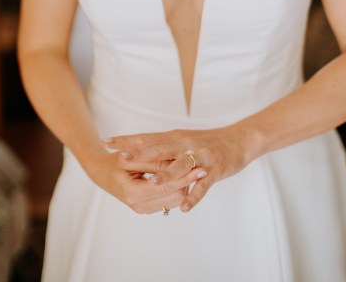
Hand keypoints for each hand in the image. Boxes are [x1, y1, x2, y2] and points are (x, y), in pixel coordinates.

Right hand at [83, 147, 203, 214]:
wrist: (101, 172)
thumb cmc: (114, 162)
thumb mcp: (131, 157)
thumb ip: (153, 161)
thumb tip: (177, 161)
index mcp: (133, 193)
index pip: (166, 187)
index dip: (184, 178)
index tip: (200, 168)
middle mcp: (139, 205)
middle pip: (174, 197)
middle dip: (188, 183)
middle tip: (202, 168)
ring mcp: (143, 208)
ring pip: (174, 200)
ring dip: (184, 186)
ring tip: (195, 170)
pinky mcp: (148, 205)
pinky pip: (169, 200)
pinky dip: (177, 189)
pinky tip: (184, 177)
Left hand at [102, 123, 252, 212]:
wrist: (239, 139)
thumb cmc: (208, 141)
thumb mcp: (184, 139)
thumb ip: (164, 145)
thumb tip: (140, 148)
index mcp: (175, 137)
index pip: (147, 138)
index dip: (127, 140)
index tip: (106, 142)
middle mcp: (185, 144)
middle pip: (159, 149)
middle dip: (139, 155)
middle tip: (120, 159)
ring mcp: (200, 157)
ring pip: (180, 166)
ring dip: (165, 175)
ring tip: (150, 183)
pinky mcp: (214, 169)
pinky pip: (203, 185)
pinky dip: (194, 195)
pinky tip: (184, 207)